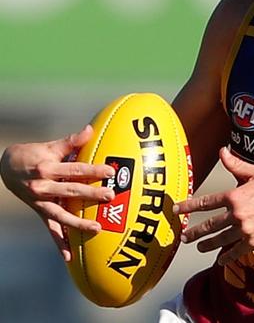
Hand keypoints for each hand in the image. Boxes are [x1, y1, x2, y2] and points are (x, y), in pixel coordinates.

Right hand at [0, 125, 115, 260]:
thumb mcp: (50, 146)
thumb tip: (90, 129)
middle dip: (91, 195)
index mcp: (47, 168)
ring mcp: (41, 202)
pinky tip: (69, 257)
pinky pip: (51, 230)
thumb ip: (71, 141)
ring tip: (96, 228)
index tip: (110, 172)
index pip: (75, 170)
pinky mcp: (40, 212)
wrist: (7, 168)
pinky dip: (59, 244)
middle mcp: (43, 187)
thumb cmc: (33, 154)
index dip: (93, 170)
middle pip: (71, 191)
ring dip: (79, 223)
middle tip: (110, 196)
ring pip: (61, 215)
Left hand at [174, 147, 253, 265]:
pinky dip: (226, 257)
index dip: (189, 206)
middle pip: (209, 225)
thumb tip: (223, 151)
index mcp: (235, 196)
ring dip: (206, 244)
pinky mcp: (251, 243)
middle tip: (184, 235)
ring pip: (219, 239)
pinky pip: (235, 251)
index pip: (206, 202)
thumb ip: (237, 165)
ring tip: (198, 246)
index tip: (177, 210)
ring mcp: (243, 231)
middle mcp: (236, 214)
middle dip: (194, 232)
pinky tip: (220, 259)